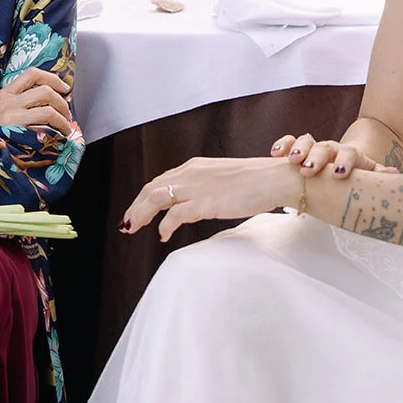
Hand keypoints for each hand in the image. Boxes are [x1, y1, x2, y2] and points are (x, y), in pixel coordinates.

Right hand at [0, 68, 72, 136]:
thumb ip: (16, 104)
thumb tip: (46, 102)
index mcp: (4, 94)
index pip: (32, 74)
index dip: (53, 78)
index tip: (64, 88)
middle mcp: (8, 101)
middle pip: (45, 90)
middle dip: (62, 102)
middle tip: (66, 114)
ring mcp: (12, 116)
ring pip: (48, 109)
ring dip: (63, 119)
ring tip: (65, 129)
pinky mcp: (16, 131)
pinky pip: (44, 126)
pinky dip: (56, 131)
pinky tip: (57, 138)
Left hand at [121, 156, 301, 241]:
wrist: (275, 178)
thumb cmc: (255, 181)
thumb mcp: (222, 178)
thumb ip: (204, 187)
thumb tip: (192, 204)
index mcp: (194, 167)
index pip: (160, 180)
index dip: (144, 197)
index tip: (136, 210)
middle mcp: (191, 173)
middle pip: (152, 189)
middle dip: (135, 207)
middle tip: (127, 224)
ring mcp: (198, 187)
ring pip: (156, 198)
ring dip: (141, 214)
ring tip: (132, 229)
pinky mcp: (207, 202)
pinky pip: (176, 215)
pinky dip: (165, 225)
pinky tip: (162, 236)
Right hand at [271, 134, 398, 178]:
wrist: (344, 164)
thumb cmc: (356, 177)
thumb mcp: (369, 176)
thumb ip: (379, 175)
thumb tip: (394, 175)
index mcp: (350, 156)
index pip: (349, 154)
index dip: (344, 162)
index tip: (339, 174)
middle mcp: (331, 149)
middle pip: (325, 147)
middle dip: (316, 158)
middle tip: (308, 170)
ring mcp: (314, 148)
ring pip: (306, 142)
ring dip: (299, 150)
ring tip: (292, 161)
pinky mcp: (298, 149)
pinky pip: (289, 142)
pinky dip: (283, 145)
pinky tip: (276, 154)